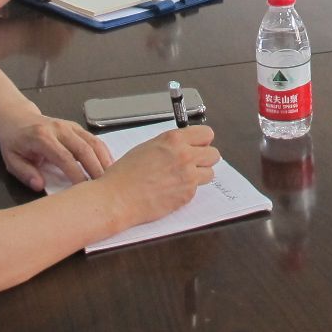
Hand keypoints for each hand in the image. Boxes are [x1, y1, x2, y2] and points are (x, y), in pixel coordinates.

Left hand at [0, 112, 114, 191]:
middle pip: (84, 148)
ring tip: (112, 178)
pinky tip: (109, 166)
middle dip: (96, 168)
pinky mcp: (77, 127)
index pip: (64, 157)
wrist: (17, 118)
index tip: (83, 190)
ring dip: (104, 160)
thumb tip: (40, 186)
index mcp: (42, 137)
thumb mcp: (11, 159)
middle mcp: (59, 129)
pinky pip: (94, 139)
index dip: (76, 174)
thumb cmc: (15, 142)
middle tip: (104, 187)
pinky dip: (104, 153)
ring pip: (93, 142)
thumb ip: (25, 173)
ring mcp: (70, 126)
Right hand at [100, 126, 218, 225]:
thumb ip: (171, 144)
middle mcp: (185, 156)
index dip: (202, 141)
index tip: (198, 145)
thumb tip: (186, 145)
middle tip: (192, 163)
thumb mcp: (148, 147)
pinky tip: (172, 189)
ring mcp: (188, 177)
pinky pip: (197, 189)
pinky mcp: (188, 195)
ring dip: (199, 175)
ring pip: (210, 173)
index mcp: (174, 140)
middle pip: (214, 154)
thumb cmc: (126, 173)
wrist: (118, 198)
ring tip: (182, 178)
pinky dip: (188, 189)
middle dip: (204, 158)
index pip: (207, 134)